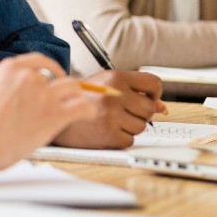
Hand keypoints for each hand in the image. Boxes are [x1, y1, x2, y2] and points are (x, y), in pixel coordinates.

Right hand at [0, 53, 97, 166]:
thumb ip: (11, 86)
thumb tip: (26, 93)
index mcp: (11, 68)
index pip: (41, 60)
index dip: (52, 70)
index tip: (55, 78)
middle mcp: (30, 76)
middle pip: (60, 75)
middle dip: (63, 87)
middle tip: (63, 98)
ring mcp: (44, 94)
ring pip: (74, 88)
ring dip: (76, 98)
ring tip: (76, 107)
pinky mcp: (56, 113)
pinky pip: (83, 106)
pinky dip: (88, 111)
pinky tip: (87, 115)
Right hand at [50, 70, 165, 148]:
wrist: (54, 114)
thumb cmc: (81, 99)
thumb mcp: (105, 85)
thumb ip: (134, 92)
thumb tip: (162, 107)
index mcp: (116, 77)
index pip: (154, 83)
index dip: (154, 93)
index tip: (147, 98)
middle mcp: (115, 94)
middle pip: (149, 108)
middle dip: (140, 113)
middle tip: (121, 112)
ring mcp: (111, 115)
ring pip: (141, 126)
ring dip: (129, 127)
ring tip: (109, 120)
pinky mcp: (109, 134)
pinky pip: (130, 140)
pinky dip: (120, 139)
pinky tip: (105, 130)